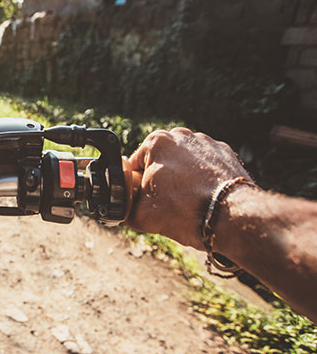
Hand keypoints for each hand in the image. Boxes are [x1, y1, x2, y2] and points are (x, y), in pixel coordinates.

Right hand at [124, 128, 250, 247]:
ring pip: (183, 163)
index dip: (135, 186)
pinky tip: (203, 197)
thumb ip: (123, 206)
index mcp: (156, 142)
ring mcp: (207, 143)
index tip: (144, 201)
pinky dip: (202, 179)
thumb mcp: (139, 215)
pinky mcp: (226, 154)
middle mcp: (182, 136)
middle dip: (159, 180)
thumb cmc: (185, 211)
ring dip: (181, 179)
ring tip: (186, 202)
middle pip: (159, 161)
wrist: (231, 217)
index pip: (134, 165)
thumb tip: (121, 207)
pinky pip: (205, 167)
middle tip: (165, 204)